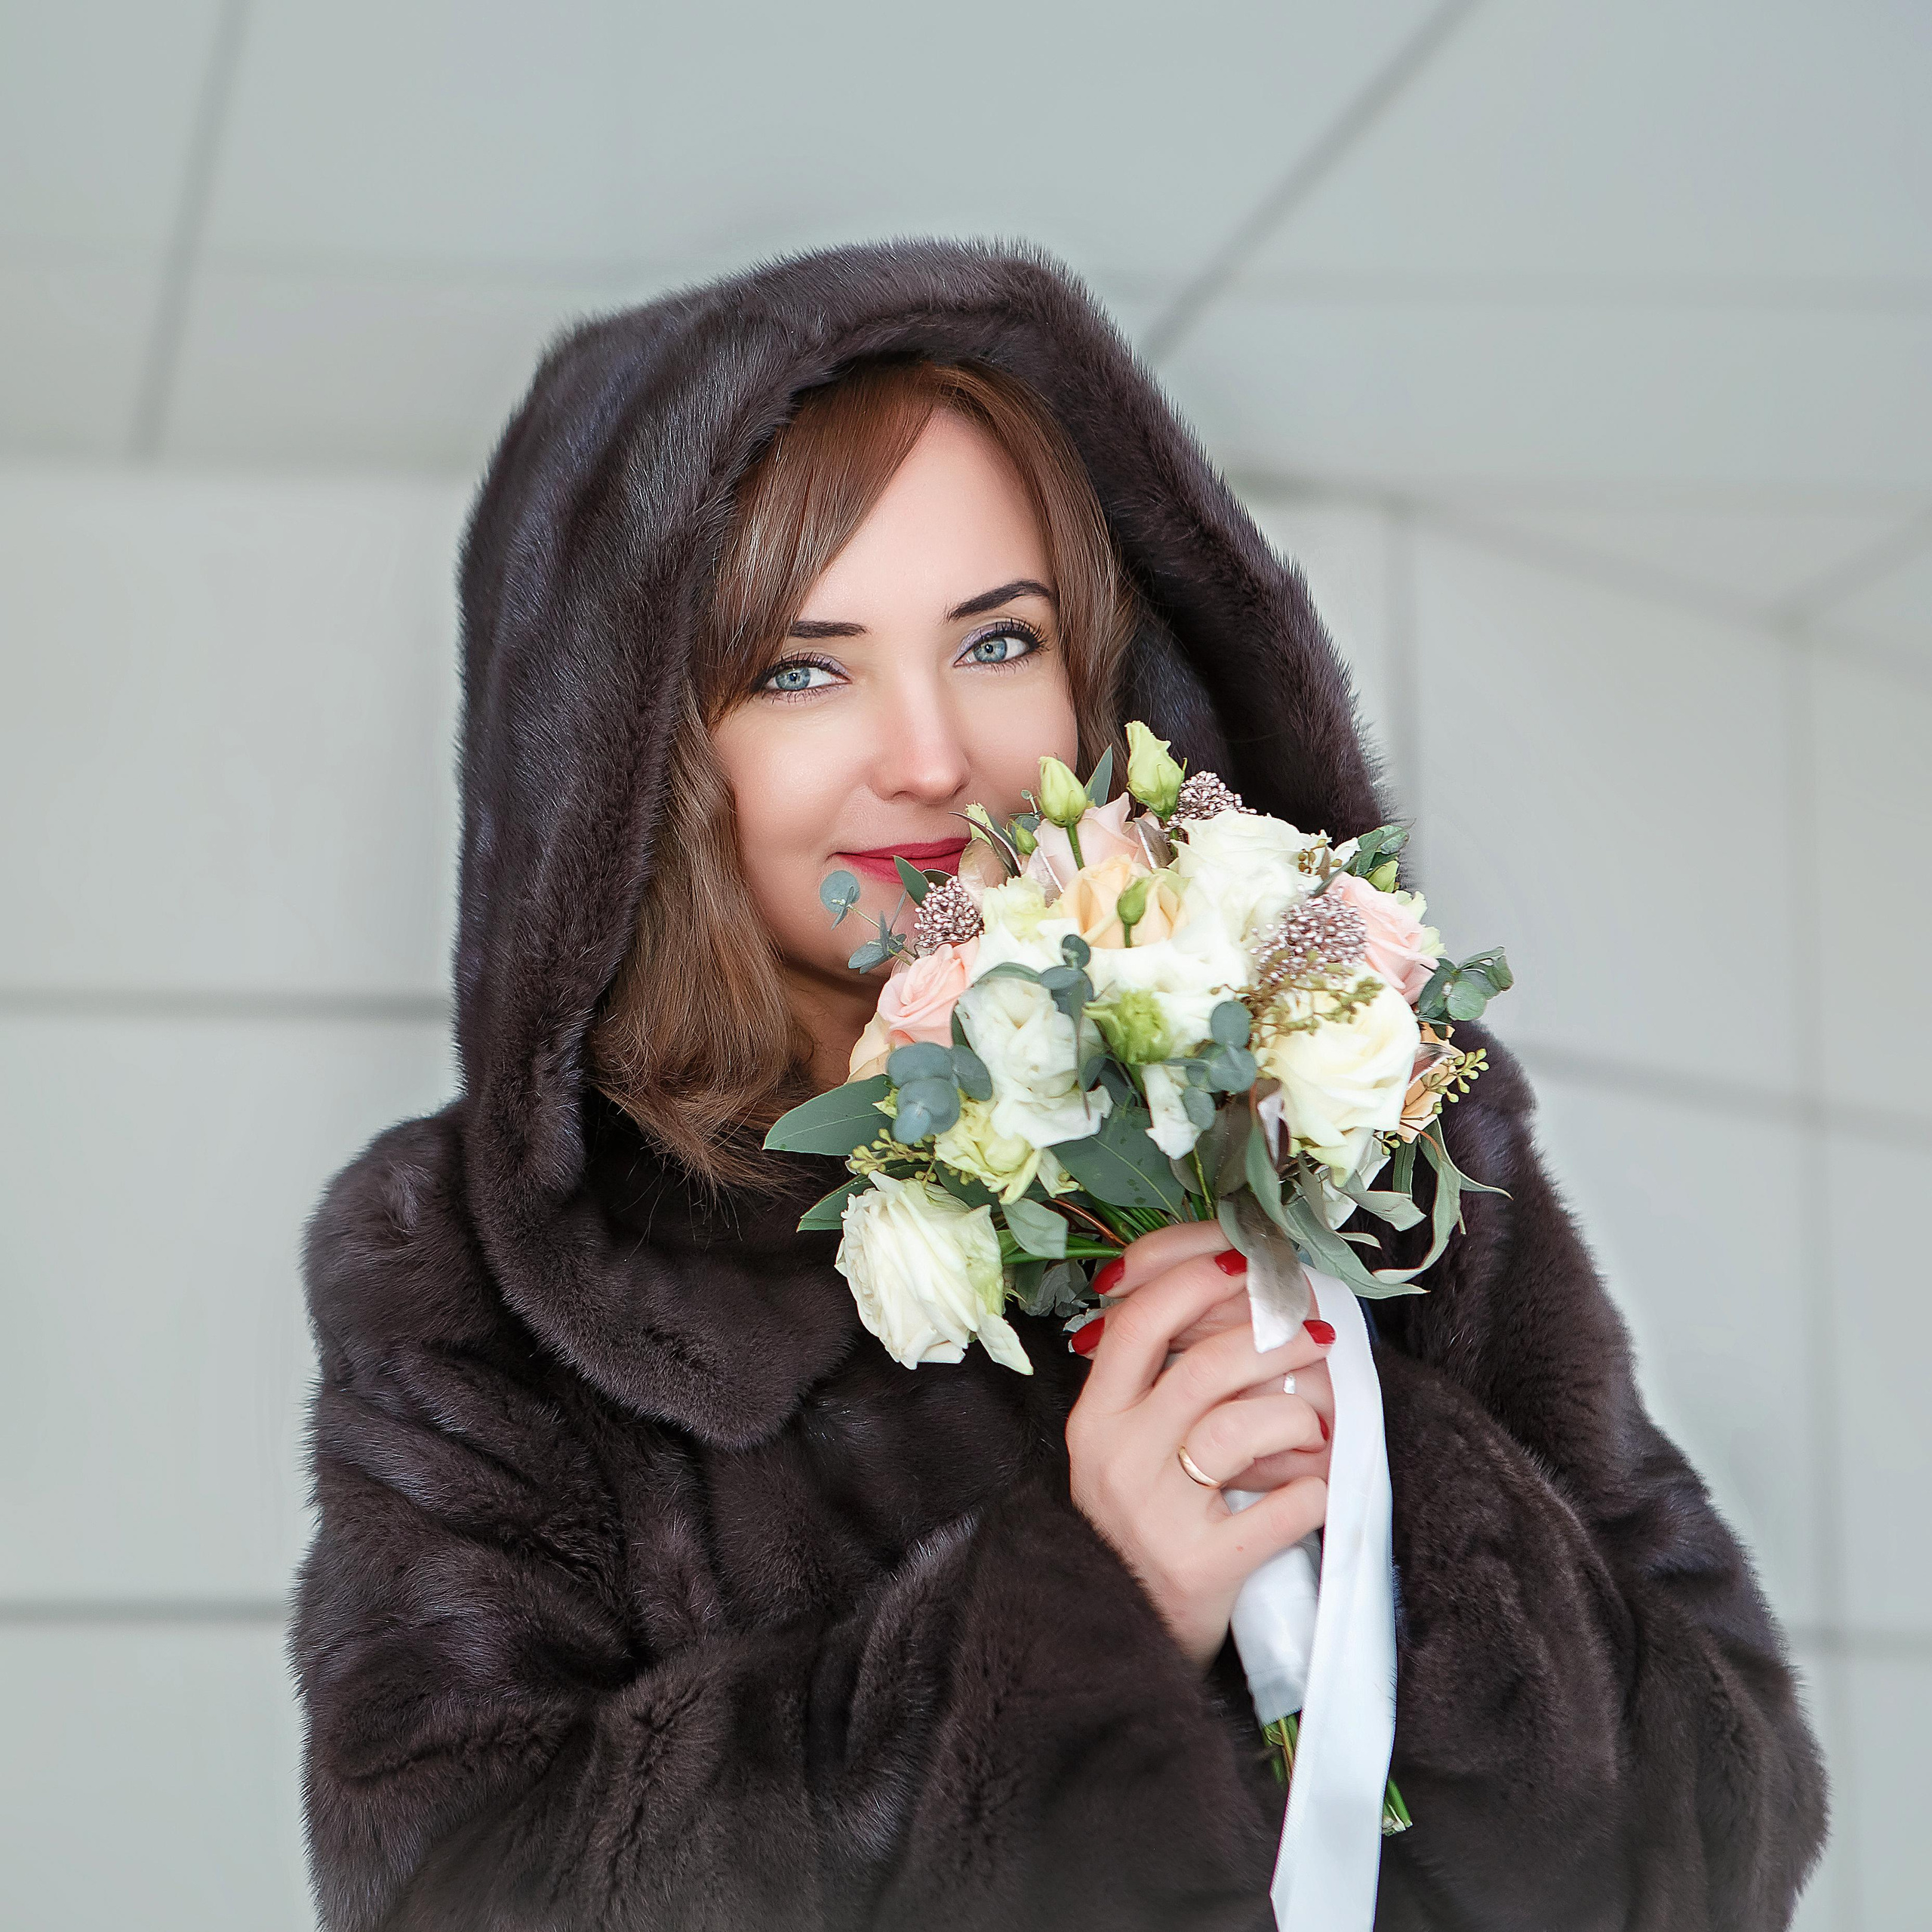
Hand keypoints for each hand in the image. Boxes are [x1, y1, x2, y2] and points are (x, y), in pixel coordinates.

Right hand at [1064, 1222, 1334, 1670]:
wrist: (1123, 1629)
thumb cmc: (1139, 1519)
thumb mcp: (1120, 1442)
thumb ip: (1151, 1376)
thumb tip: (1214, 1287)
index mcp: (1094, 1418)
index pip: (1138, 1325)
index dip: (1194, 1282)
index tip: (1244, 1263)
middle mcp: (1116, 1458)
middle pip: (1201, 1369)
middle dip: (1271, 1340)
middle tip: (1315, 1334)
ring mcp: (1156, 1514)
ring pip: (1240, 1429)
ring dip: (1297, 1418)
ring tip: (1316, 1427)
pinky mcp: (1201, 1568)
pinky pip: (1281, 1509)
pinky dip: (1310, 1493)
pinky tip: (1312, 1491)